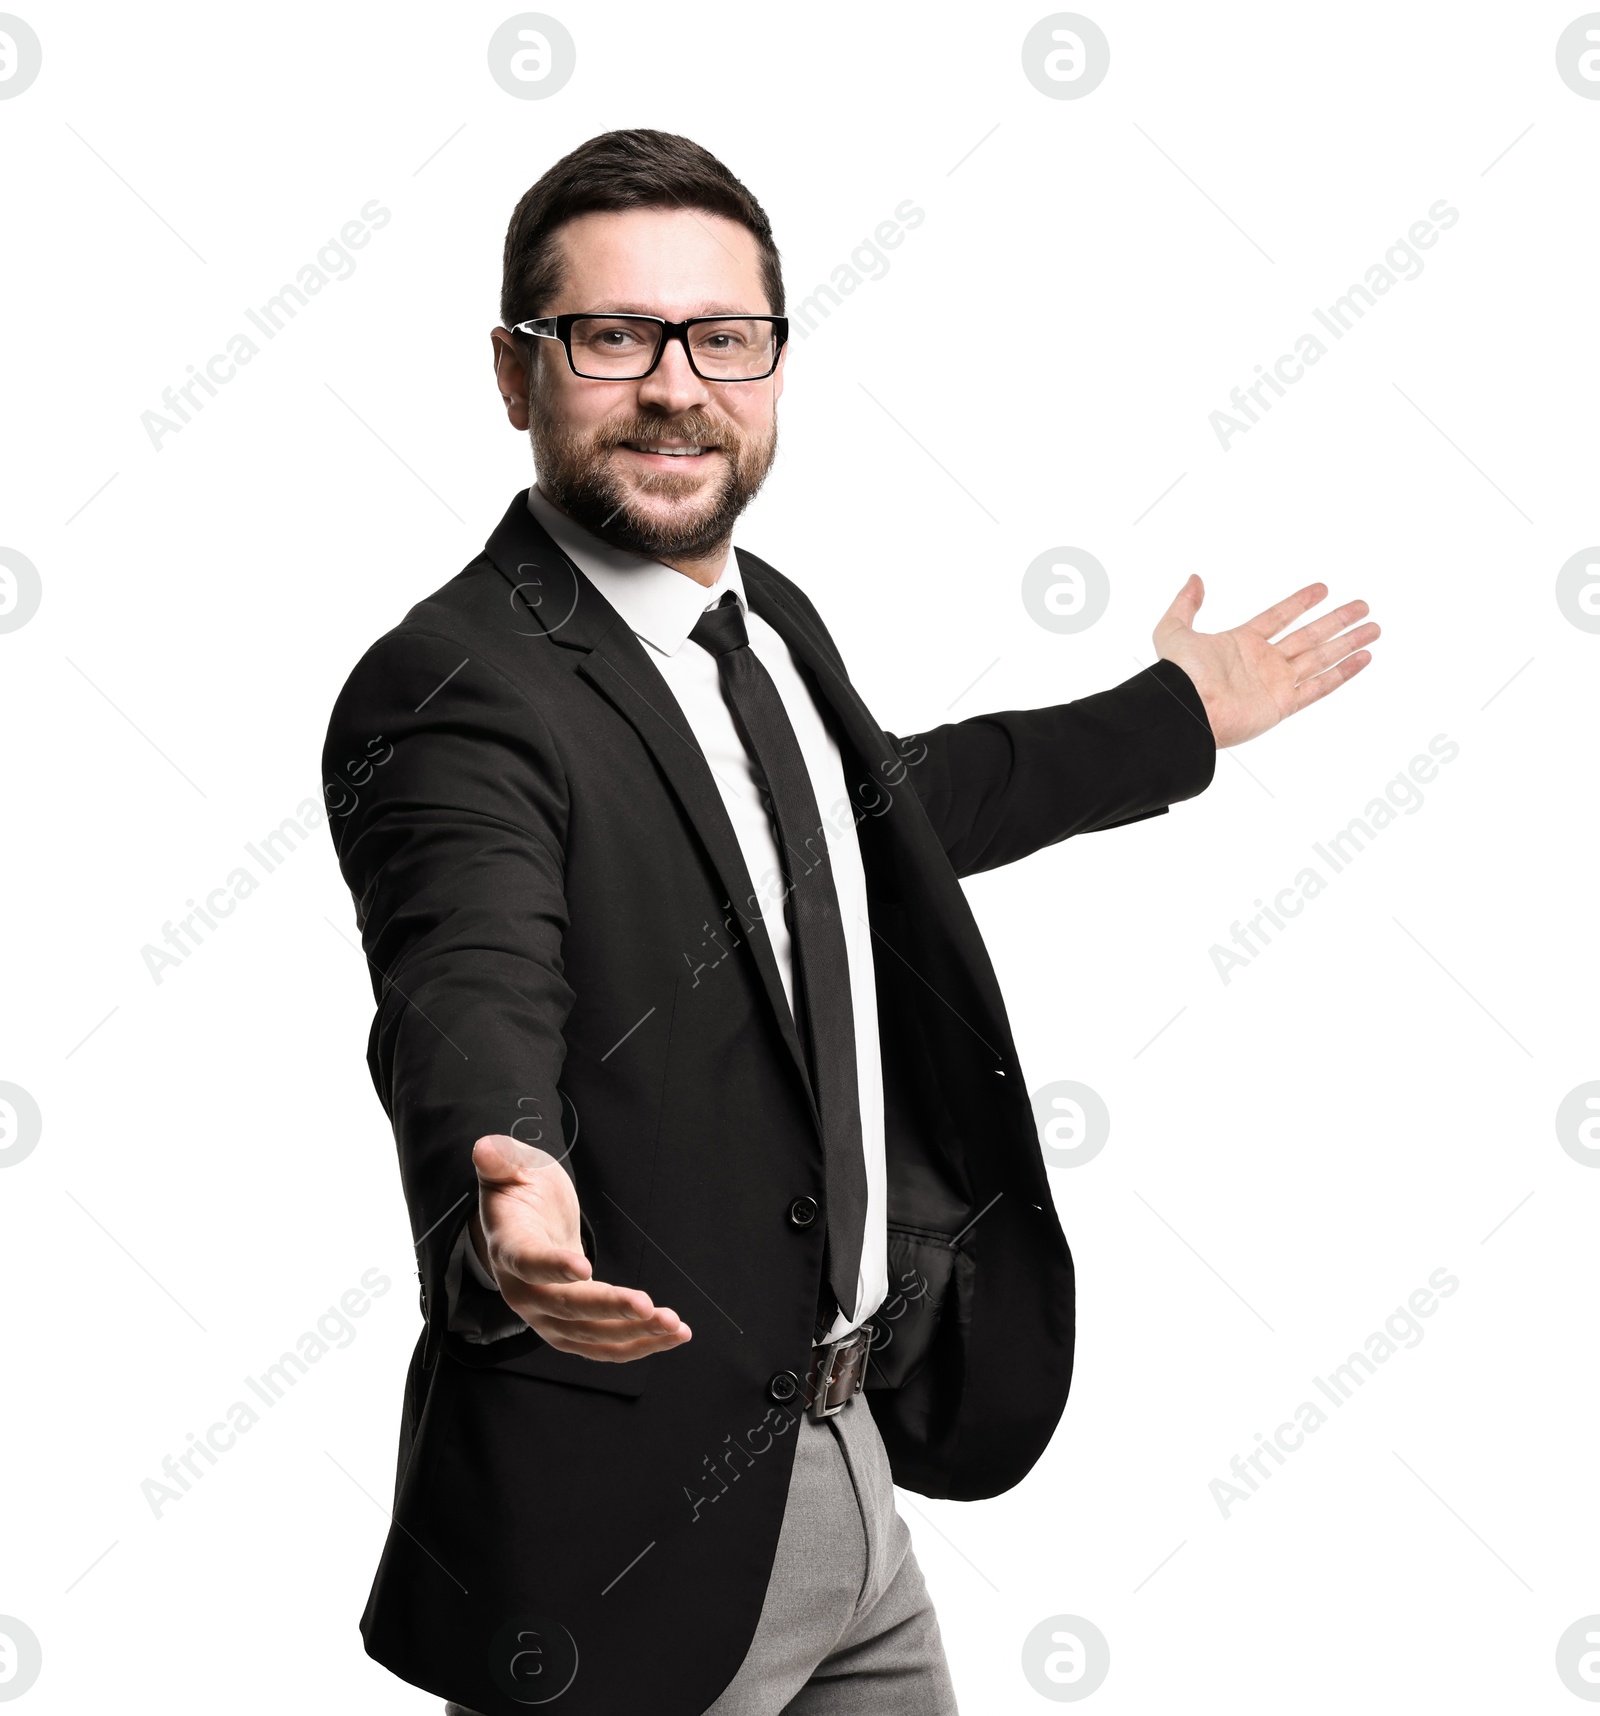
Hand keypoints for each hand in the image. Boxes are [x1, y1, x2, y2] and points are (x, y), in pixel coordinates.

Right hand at [468, 1134, 690, 1361]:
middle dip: (608, 1309)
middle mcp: (523, 1292)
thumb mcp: (511, 1168)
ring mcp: (546, 1317)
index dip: (553, 1267)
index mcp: (509, 1249)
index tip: (584, 1267)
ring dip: (634, 1334)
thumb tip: (485, 1147)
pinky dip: (638, 1344)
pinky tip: (671, 1336)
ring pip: (590, 1336)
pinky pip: (604, 1346)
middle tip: (647, 1306)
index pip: (528, 1262)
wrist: (522, 1227)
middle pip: (566, 1308)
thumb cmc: (521, 1192)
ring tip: (673, 1326)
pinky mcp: (570, 1330)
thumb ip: (501, 1160)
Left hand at [1153, 577, 1377, 748]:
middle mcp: (1263, 663)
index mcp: (1241, 644)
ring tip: (1374, 627)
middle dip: (1337, 621)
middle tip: (1363, 605)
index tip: (1323, 588)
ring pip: (1321, 658)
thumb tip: (1195, 579)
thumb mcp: (1173, 631)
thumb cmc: (1178, 675)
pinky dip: (1344, 673)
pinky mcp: (1283, 705)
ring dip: (1348, 642)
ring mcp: (1276, 683)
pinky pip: (1320, 686)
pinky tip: (1364, 657)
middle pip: (1309, 635)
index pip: (1278, 617)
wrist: (1184, 711)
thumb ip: (1185, 604)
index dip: (1300, 602)